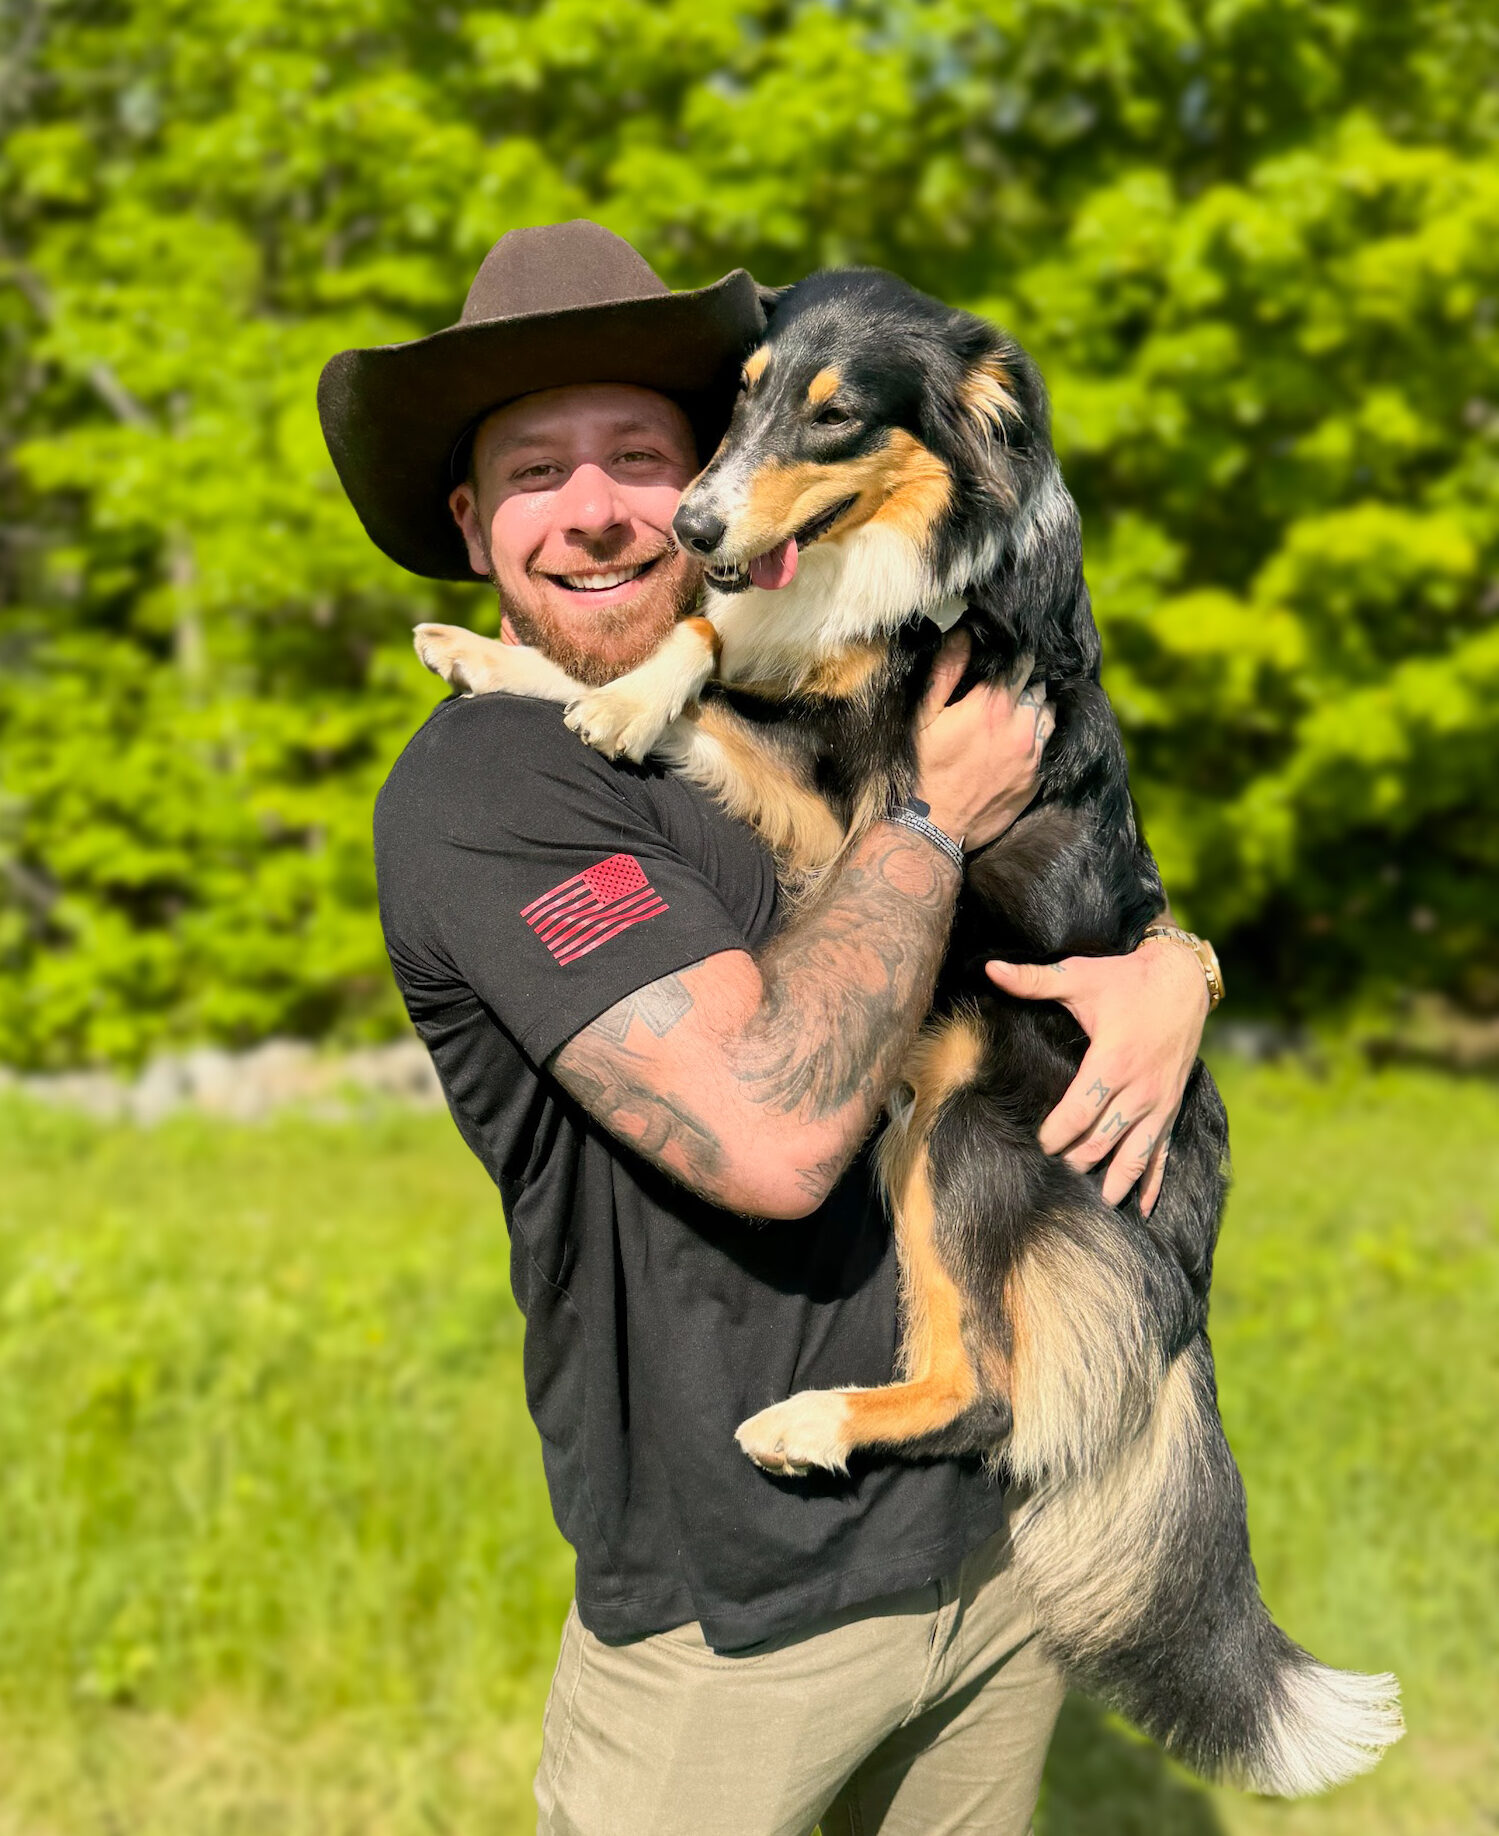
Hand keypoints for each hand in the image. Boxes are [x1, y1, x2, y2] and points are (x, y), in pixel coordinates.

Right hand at [913, 630, 1052, 849]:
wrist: (933, 827)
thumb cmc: (922, 768)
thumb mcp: (924, 717)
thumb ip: (946, 672)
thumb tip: (962, 634)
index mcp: (991, 705)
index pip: (1021, 665)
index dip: (1017, 658)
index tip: (1012, 655)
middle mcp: (1019, 727)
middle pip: (1039, 689)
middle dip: (1029, 682)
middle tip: (1016, 682)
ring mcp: (1031, 756)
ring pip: (1049, 716)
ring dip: (1039, 708)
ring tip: (1025, 708)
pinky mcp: (1035, 781)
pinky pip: (1048, 748)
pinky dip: (1040, 738)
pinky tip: (1024, 740)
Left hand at [985, 937, 1209, 1213]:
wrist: (1183, 980)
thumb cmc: (1126, 978)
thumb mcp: (1079, 975)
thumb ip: (1034, 979)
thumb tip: (990, 968)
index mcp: (1112, 1063)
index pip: (1077, 1114)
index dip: (1055, 1135)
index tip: (1036, 1146)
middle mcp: (1139, 1090)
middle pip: (1101, 1142)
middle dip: (1075, 1163)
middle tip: (1050, 1178)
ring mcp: (1159, 1104)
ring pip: (1133, 1156)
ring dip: (1112, 1183)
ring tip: (1091, 1204)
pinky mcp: (1172, 1108)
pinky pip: (1162, 1153)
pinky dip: (1152, 1183)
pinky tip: (1142, 1209)